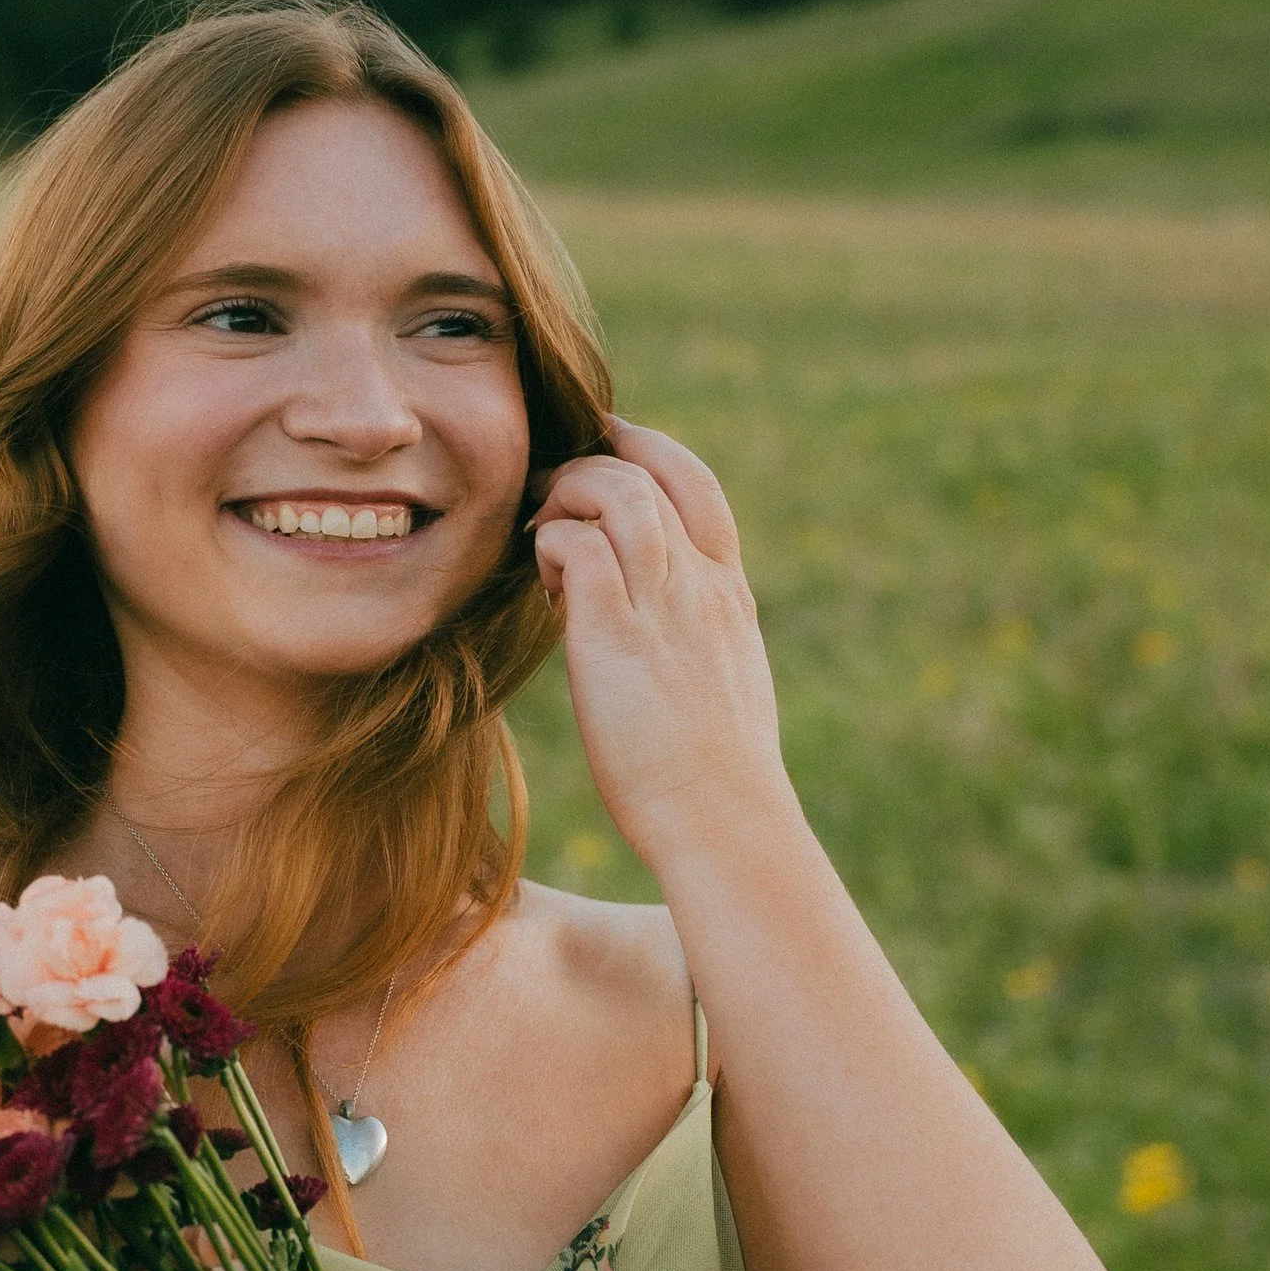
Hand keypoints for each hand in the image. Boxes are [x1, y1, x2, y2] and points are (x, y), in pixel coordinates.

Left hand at [526, 420, 790, 868]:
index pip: (696, 484)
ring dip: (566, 495)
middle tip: (547, 491)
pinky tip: (543, 589)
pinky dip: (549, 545)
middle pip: (654, 469)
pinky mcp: (616, 636)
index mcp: (728, 593)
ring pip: (617, 491)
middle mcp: (702, 586)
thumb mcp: (721, 684)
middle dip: (591, 460)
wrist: (725, 821)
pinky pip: (576, 545)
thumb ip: (695, 637)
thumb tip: (659, 632)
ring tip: (541, 536)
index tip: (600, 448)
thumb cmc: (715, 774)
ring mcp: (663, 606)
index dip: (645, 448)